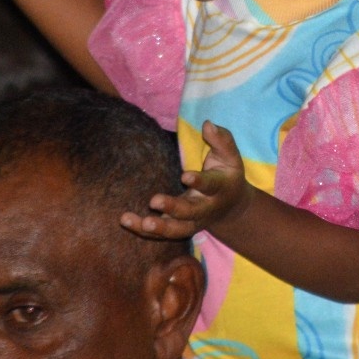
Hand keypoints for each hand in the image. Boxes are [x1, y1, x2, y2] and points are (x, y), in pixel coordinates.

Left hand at [120, 120, 250, 238]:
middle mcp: (207, 208)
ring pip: (176, 229)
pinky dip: (144, 230)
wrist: (232, 207)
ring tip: (137, 222)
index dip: (199, 182)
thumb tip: (207, 124)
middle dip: (173, 208)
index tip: (184, 176)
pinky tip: (126, 220)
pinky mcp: (180, 227)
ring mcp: (193, 221)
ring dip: (157, 227)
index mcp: (221, 188)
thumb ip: (221, 139)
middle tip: (154, 201)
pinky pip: (162, 233)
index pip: (211, 185)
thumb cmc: (227, 173)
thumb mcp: (230, 155)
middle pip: (191, 212)